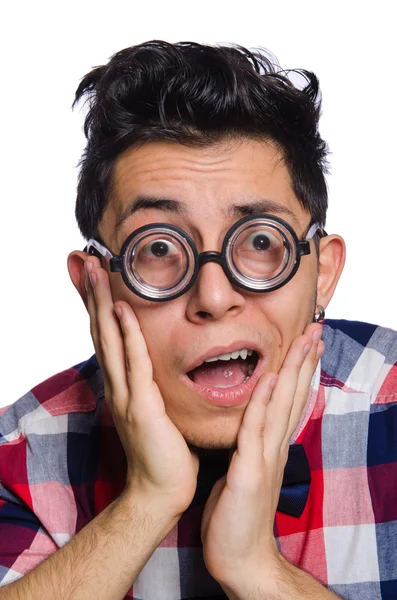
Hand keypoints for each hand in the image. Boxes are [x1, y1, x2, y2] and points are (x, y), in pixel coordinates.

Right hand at [84, 258, 198, 518]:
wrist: (161, 492)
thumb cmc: (164, 451)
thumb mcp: (154, 408)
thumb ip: (150, 383)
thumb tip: (155, 364)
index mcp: (122, 384)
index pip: (107, 336)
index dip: (99, 305)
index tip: (95, 275)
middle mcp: (117, 385)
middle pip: (100, 331)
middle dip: (93, 295)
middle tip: (86, 260)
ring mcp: (126, 395)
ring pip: (110, 341)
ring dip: (102, 304)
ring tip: (96, 271)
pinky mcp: (141, 407)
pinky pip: (135, 364)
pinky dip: (128, 335)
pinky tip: (121, 310)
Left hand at [200, 323, 323, 593]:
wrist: (241, 558)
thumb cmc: (237, 515)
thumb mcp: (245, 472)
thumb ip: (251, 446)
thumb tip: (250, 426)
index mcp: (271, 447)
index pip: (288, 401)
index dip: (298, 370)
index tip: (306, 343)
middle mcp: (274, 447)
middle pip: (292, 395)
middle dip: (304, 360)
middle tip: (315, 329)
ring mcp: (264, 458)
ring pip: (282, 405)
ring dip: (292, 371)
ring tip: (304, 341)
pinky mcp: (249, 472)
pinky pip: (256, 431)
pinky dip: (263, 403)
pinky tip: (269, 379)